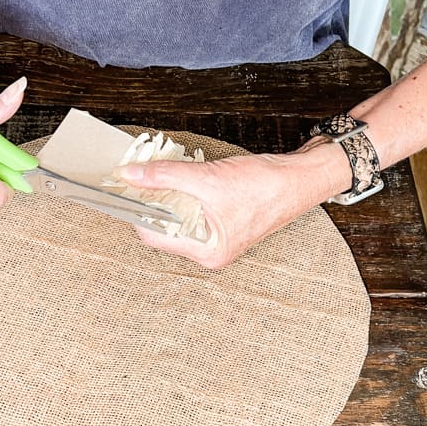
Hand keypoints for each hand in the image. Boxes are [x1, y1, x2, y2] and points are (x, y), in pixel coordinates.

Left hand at [116, 138, 351, 268]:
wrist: (300, 179)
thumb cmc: (267, 187)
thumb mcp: (208, 178)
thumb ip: (165, 177)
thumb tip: (131, 175)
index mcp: (207, 252)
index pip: (154, 235)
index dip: (137, 209)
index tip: (126, 186)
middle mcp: (210, 251)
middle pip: (164, 227)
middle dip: (153, 200)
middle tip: (142, 174)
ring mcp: (216, 238)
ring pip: (177, 217)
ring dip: (168, 195)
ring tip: (163, 173)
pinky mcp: (222, 223)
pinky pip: (191, 210)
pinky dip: (183, 193)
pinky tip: (183, 176)